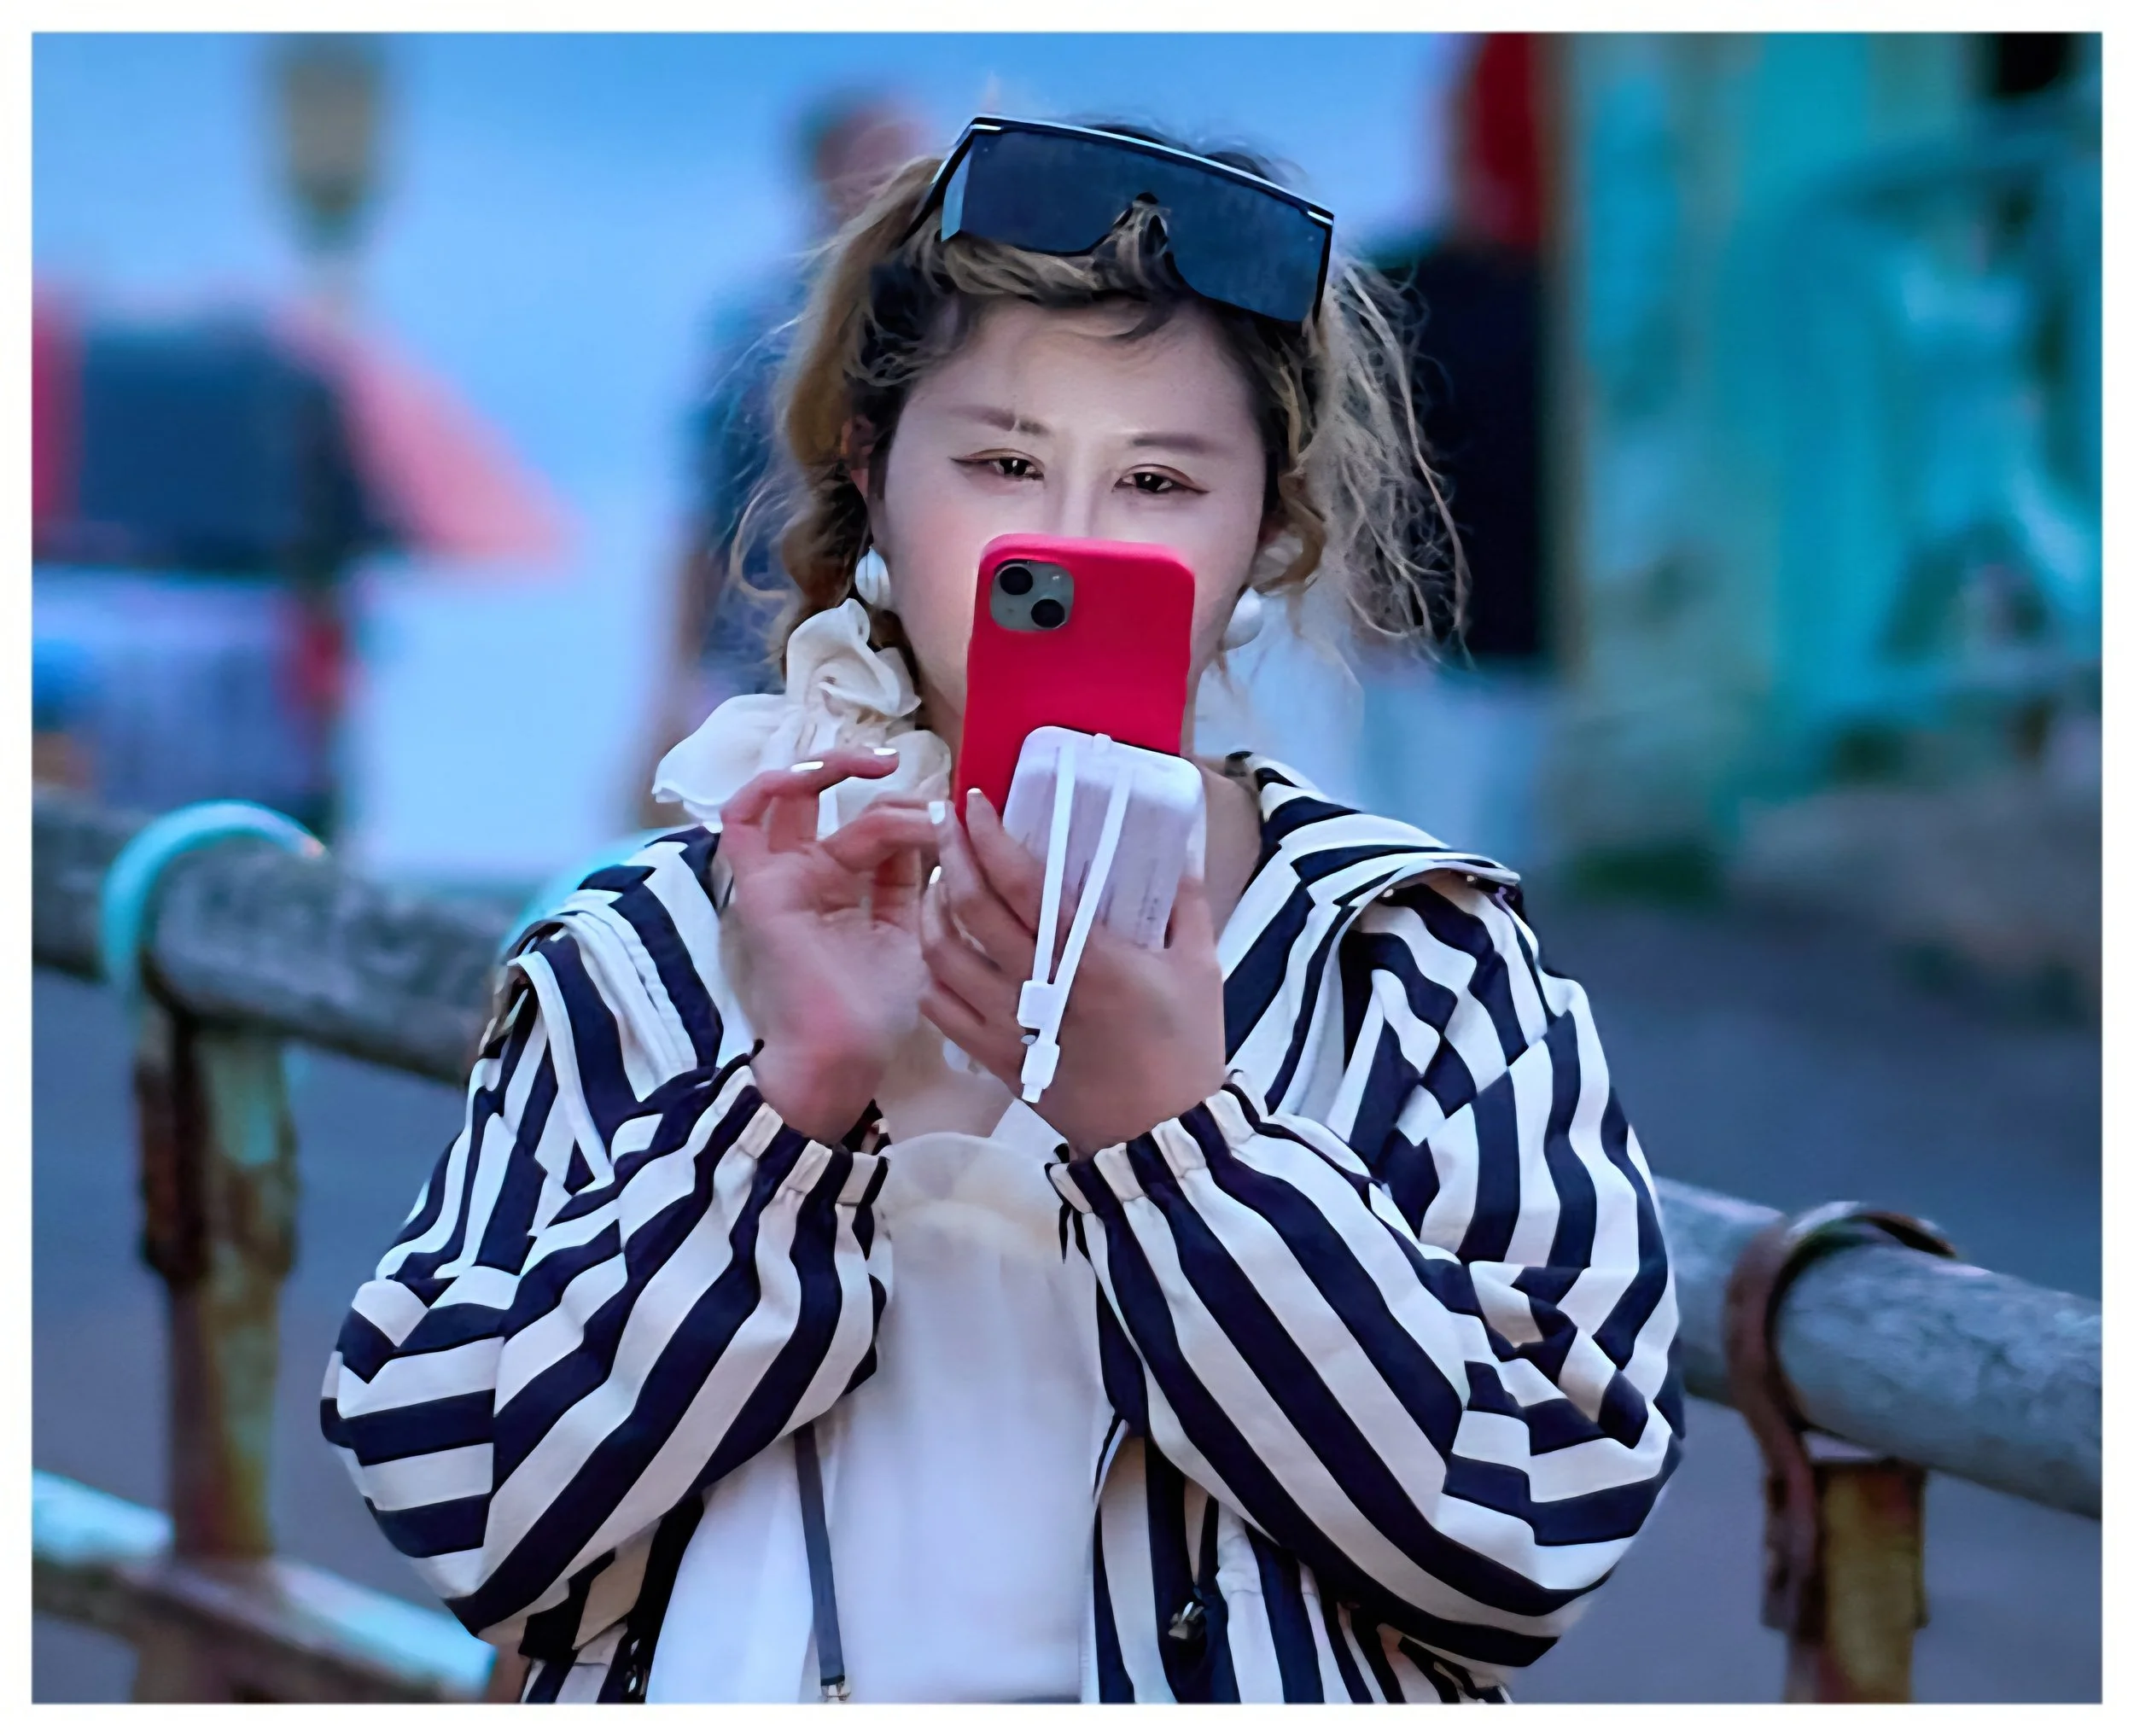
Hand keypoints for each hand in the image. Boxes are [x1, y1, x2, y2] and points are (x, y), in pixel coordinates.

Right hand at [720, 748, 936, 1142]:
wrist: (846, 1052)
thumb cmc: (876, 1008)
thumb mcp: (910, 929)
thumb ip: (911, 878)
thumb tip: (931, 823)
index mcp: (846, 889)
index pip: (877, 829)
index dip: (915, 813)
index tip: (953, 816)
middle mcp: (810, 875)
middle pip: (833, 803)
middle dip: (877, 781)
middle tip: (925, 790)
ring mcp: (782, 876)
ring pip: (797, 800)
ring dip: (835, 770)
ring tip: (878, 764)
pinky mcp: (760, 884)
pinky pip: (742, 820)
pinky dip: (771, 785)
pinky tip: (818, 774)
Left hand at [919, 790, 1226, 1152]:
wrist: (1163, 1139)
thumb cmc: (1187, 1049)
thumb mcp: (1200, 965)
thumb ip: (1187, 898)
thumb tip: (1184, 840)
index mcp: (1090, 959)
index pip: (1021, 884)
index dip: (990, 837)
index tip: (975, 803)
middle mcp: (1040, 988)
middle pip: (970, 908)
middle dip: (951, 854)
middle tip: (947, 822)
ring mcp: (1010, 1026)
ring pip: (941, 955)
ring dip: (932, 909)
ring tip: (940, 882)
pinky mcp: (997, 1059)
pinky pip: (941, 1008)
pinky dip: (931, 972)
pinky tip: (940, 950)